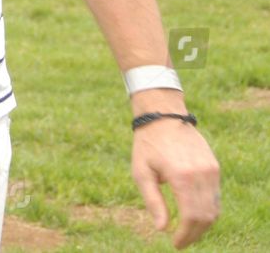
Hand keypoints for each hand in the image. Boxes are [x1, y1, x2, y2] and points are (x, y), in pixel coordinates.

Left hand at [131, 118, 219, 247]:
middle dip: (195, 234)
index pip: (191, 216)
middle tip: (181, 241)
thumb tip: (162, 228)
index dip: (186, 235)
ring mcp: (211, 170)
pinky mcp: (215, 167)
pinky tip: (194, 215)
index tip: (176, 244)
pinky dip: (208, 210)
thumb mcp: (141, 172)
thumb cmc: (147, 145)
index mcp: (182, 176)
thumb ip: (153, 201)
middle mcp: (202, 174)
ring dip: (203, 224)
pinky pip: (216, 196)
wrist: (163, 117)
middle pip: (206, 216)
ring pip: (214, 209)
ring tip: (187, 231)